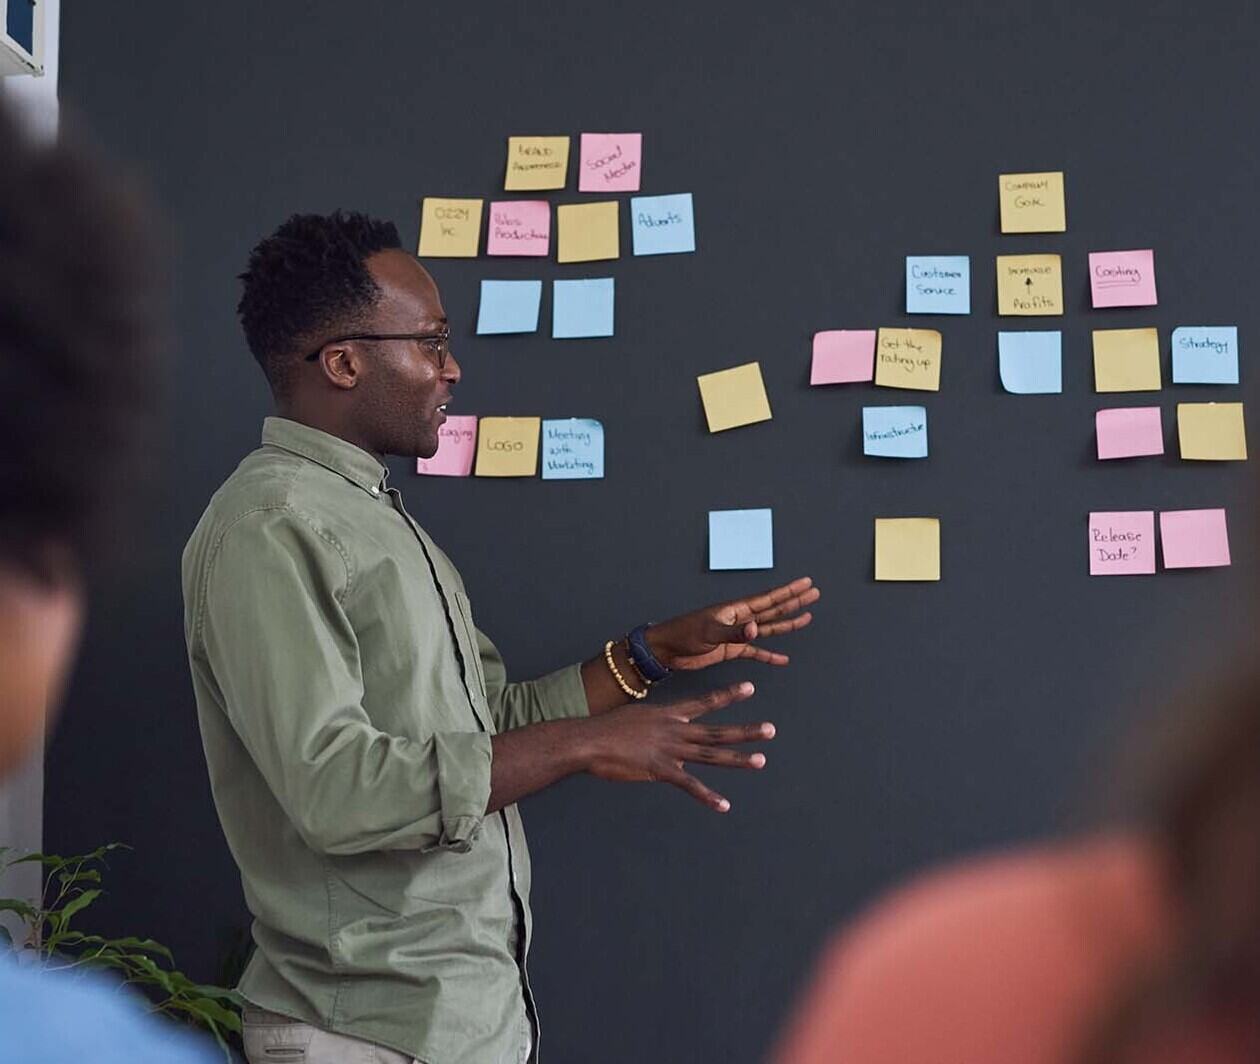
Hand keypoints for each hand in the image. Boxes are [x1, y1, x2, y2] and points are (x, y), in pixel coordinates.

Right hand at [582, 681, 772, 811]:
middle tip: (771, 730)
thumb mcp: (635, 718)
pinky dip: (708, 796)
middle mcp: (675, 730)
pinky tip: (724, 805)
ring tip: (760, 760)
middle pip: (716, 731)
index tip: (750, 688)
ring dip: (737, 759)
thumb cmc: (605, 730)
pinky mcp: (661, 770)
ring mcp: (670, 750)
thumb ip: (653, 725)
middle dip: (745, 731)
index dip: (728, 696)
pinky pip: (689, 785)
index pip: (704, 702)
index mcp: (669, 715)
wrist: (589, 739)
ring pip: (710, 754)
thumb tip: (660, 731)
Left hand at [646, 576, 819, 670]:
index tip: (806, 583)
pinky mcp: (731, 650)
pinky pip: (756, 652)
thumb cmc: (683, 634)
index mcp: (735, 609)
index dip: (789, 591)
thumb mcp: (708, 632)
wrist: (667, 650)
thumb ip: (733, 632)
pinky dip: (769, 655)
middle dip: (794, 602)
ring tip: (806, 618)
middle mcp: (740, 619)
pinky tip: (782, 658)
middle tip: (814, 593)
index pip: (768, 598)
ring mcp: (737, 634)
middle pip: (774, 609)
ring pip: (769, 628)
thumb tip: (756, 628)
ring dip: (787, 624)